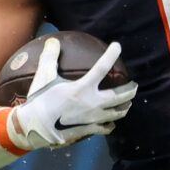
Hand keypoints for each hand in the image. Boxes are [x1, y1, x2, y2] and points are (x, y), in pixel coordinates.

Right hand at [8, 37, 135, 149]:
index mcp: (83, 87)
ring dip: (125, 107)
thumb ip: (49, 58)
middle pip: (121, 95)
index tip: (118, 46)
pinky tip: (112, 124)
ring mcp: (93, 117)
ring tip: (128, 103)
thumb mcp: (43, 76)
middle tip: (134, 85)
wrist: (35, 127)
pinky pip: (105, 128)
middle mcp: (93, 102)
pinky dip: (111, 125)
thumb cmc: (39, 100)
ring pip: (117, 113)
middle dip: (130, 89)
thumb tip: (53, 41)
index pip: (102, 67)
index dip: (111, 55)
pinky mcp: (89, 129)